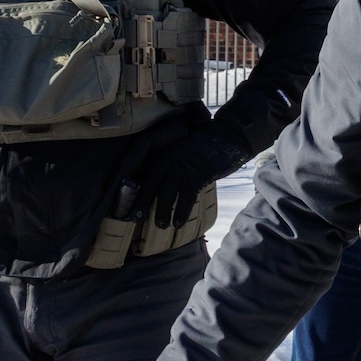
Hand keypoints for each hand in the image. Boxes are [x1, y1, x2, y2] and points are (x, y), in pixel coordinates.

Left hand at [134, 120, 250, 228]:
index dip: (136, 187)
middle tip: (134, 218)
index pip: (145, 171)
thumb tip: (167, 177)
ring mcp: (184, 166)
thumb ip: (175, 160)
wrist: (230, 135)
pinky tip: (178, 223)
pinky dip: (182, 212)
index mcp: (166, 151)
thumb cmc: (209, 142)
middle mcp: (171, 158)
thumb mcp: (186, 148)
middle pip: (150, 183)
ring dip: (162, 211)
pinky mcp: (198, 174)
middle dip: (142, 202)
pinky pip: (186, 197)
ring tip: (160, 225)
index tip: (129, 200)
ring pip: (167, 192)